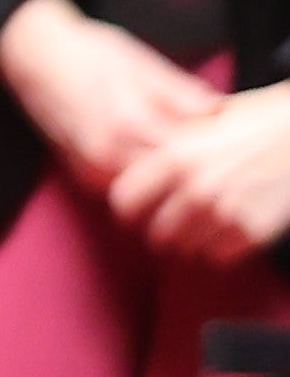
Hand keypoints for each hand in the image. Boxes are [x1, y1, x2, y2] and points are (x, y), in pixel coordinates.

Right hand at [2, 0, 229, 196]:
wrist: (30, 55)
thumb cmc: (88, 51)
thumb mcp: (139, 60)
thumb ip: (179, 90)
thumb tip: (219, 110)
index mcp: (130, 123)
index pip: (188, 156)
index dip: (211, 152)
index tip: (224, 142)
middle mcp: (109, 154)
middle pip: (169, 181)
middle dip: (191, 172)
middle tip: (209, 156)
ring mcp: (92, 168)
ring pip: (147, 191)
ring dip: (166, 183)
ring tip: (181, 162)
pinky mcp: (81, 175)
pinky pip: (124, 189)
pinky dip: (142, 182)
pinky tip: (151, 163)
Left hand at [113, 79, 289, 264]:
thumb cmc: (252, 121)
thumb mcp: (197, 124)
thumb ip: (164, 148)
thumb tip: (126, 166)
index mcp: (175, 157)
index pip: (124, 200)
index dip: (129, 207)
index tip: (137, 209)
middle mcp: (196, 188)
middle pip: (155, 233)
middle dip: (161, 230)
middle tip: (172, 223)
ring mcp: (226, 213)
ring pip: (186, 248)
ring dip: (191, 240)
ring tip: (202, 223)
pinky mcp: (253, 231)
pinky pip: (219, 255)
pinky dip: (220, 247)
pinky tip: (228, 227)